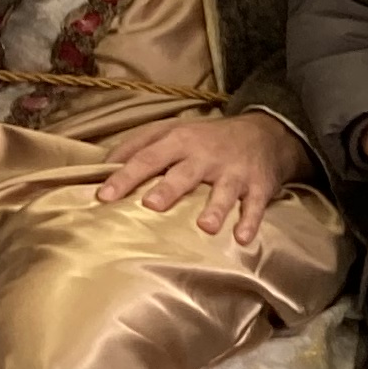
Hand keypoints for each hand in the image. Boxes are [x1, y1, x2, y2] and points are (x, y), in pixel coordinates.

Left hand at [97, 110, 307, 248]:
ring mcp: (235, 172)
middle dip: (170, 189)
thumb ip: (137, 145)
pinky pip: (256, 205)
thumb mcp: (171, 130)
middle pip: (185, 174)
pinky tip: (242, 238)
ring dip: (216, 208)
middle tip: (152, 205)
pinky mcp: (259, 186)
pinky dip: (251, 221)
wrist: (265, 133)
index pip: (148, 158)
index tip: (105, 196)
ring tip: (206, 226)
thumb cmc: (206, 137)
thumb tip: (102, 165)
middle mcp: (207, 156)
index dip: (126, 176)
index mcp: (181, 141)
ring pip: (225, 191)